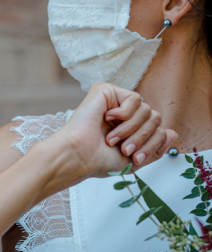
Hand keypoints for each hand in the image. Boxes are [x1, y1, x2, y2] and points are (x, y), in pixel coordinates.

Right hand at [39, 83, 176, 194]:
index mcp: (129, 127)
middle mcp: (123, 113)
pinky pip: (134, 98)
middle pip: (155, 117)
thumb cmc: (98, 160)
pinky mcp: (106, 91)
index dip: (152, 143)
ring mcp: (114, 101)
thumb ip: (155, 148)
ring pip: (147, 109)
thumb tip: (172, 132)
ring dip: (131, 128)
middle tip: (124, 149)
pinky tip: (107, 118)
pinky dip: (124, 113)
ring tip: (112, 138)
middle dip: (142, 137)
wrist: (79, 155)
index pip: (158, 128)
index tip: (135, 158)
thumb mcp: (135, 160)